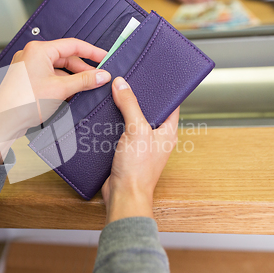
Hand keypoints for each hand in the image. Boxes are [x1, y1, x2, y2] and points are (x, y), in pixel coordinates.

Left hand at [0, 39, 110, 162]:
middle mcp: (32, 54)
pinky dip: (61, 84)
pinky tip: (71, 94)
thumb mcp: (61, 89)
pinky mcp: (27, 79)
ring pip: (58, 69)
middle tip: (98, 79)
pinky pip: (49, 76)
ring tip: (86, 89)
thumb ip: (84, 80)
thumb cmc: (23, 103)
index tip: (105, 58)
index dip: (92, 52)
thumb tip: (101, 75)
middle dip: (82, 69)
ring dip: (72, 78)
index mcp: (39, 50)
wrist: (3, 122)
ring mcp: (28, 67)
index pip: (72, 45)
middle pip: (66, 58)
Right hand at [102, 77, 178, 223]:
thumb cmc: (138, 170)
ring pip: (132, 120)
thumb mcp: (137, 131)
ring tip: (113, 95)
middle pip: (148, 110)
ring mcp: (141, 145)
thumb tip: (122, 84)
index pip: (170, 103)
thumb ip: (130, 105)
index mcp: (168, 131)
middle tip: (126, 82)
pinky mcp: (126, 151)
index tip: (151, 76)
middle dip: (136, 97)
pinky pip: (120, 132)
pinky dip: (113, 124)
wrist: (123, 195)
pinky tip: (104, 116)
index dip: (162, 90)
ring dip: (122, 111)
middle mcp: (156, 137)